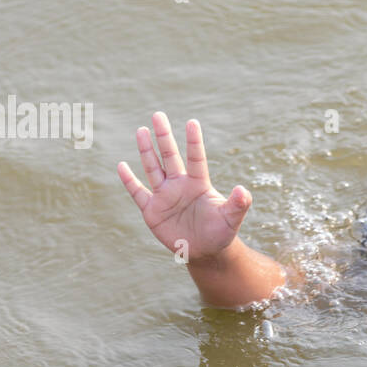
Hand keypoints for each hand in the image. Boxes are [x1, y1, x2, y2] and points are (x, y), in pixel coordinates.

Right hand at [117, 112, 251, 260]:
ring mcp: (164, 196)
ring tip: (141, 130)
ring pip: (153, 168)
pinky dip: (129, 180)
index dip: (193, 141)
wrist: (205, 251)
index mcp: (199, 184)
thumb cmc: (221, 233)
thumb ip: (238, 204)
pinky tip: (121, 165)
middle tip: (158, 115)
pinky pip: (138, 192)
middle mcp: (180, 185)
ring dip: (146, 150)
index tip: (192, 122)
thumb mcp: (231, 219)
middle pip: (170, 156)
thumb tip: (244, 190)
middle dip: (164, 136)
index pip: (195, 158)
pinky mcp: (152, 210)